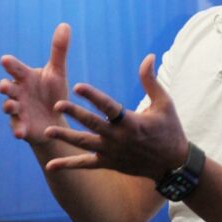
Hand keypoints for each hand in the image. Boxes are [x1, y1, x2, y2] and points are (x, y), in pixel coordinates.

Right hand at [0, 23, 71, 144]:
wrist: (54, 120)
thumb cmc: (52, 92)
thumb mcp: (57, 72)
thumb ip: (59, 50)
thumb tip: (65, 24)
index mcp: (25, 77)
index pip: (15, 68)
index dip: (10, 64)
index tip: (5, 59)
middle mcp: (17, 92)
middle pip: (7, 87)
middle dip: (4, 86)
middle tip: (3, 85)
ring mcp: (17, 110)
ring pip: (8, 107)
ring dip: (8, 106)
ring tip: (11, 106)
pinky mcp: (21, 126)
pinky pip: (17, 127)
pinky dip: (18, 129)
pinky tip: (21, 133)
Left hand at [43, 53, 187, 180]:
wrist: (173, 165)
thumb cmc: (170, 130)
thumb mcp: (164, 103)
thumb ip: (150, 81)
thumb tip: (148, 56)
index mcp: (131, 122)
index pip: (108, 107)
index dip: (93, 96)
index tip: (78, 87)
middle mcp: (118, 137)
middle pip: (92, 124)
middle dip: (74, 113)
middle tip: (57, 104)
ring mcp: (111, 152)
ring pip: (84, 144)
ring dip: (65, 137)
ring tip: (48, 130)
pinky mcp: (108, 163)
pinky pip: (85, 164)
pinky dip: (67, 165)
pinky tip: (50, 165)